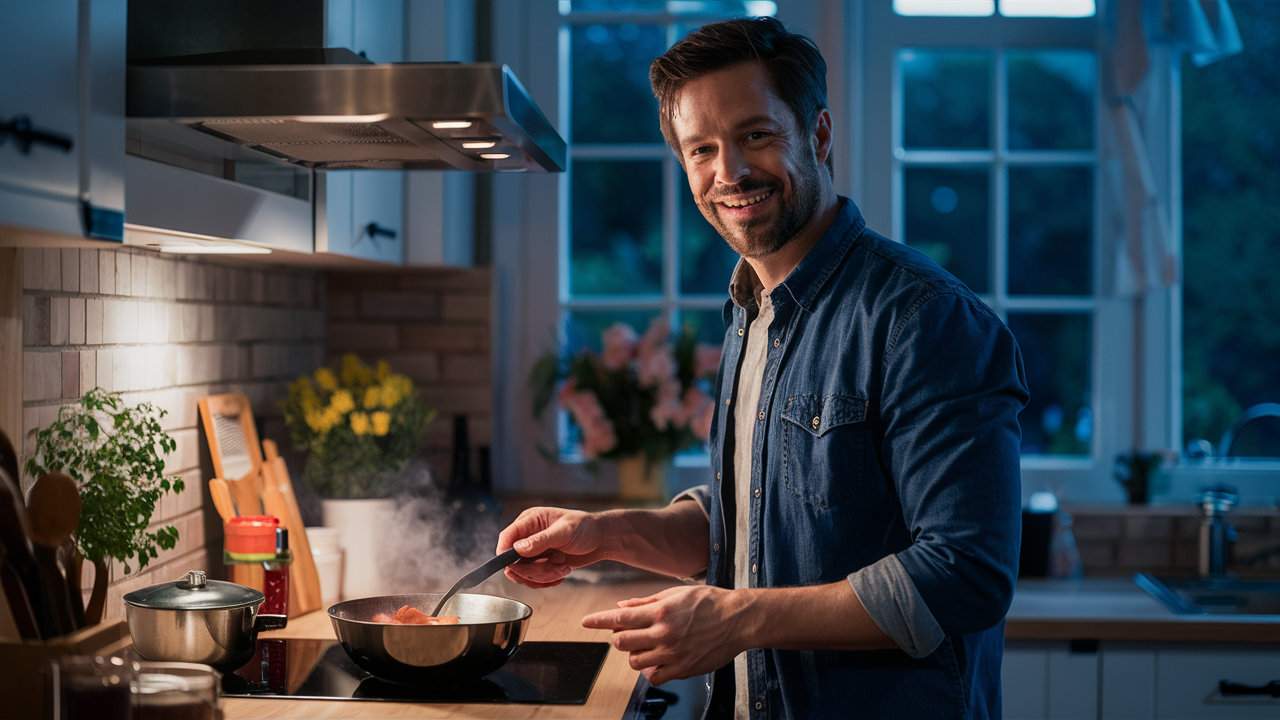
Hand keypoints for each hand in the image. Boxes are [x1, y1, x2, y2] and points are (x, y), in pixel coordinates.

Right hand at [496, 507, 611, 587]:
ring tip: (563, 567)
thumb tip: (517, 549)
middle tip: (555, 566)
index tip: (513, 567)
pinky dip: (547, 580)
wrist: (601, 540)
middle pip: (513, 561)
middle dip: (534, 570)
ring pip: (523, 574)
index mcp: (529, 521)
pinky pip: (533, 580)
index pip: (506, 537)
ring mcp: (534, 552)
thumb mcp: (564, 532)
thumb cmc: (585, 528)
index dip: (505, 554)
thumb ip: (541, 540)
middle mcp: (528, 536)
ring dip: (544, 576)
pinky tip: (562, 573)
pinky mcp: (541, 564)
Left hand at [582, 585, 747, 685]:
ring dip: (635, 654)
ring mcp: (673, 653)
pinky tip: (658, 660)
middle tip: (630, 632)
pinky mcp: (682, 669)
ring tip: (648, 645)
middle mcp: (664, 633)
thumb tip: (622, 605)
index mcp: (661, 612)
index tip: (585, 622)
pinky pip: (653, 678)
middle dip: (620, 637)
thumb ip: (646, 602)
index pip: (619, 617)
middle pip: (622, 642)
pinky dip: (650, 671)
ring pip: (634, 661)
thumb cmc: (710, 603)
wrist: (738, 619)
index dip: (598, 620)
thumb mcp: (676, 594)